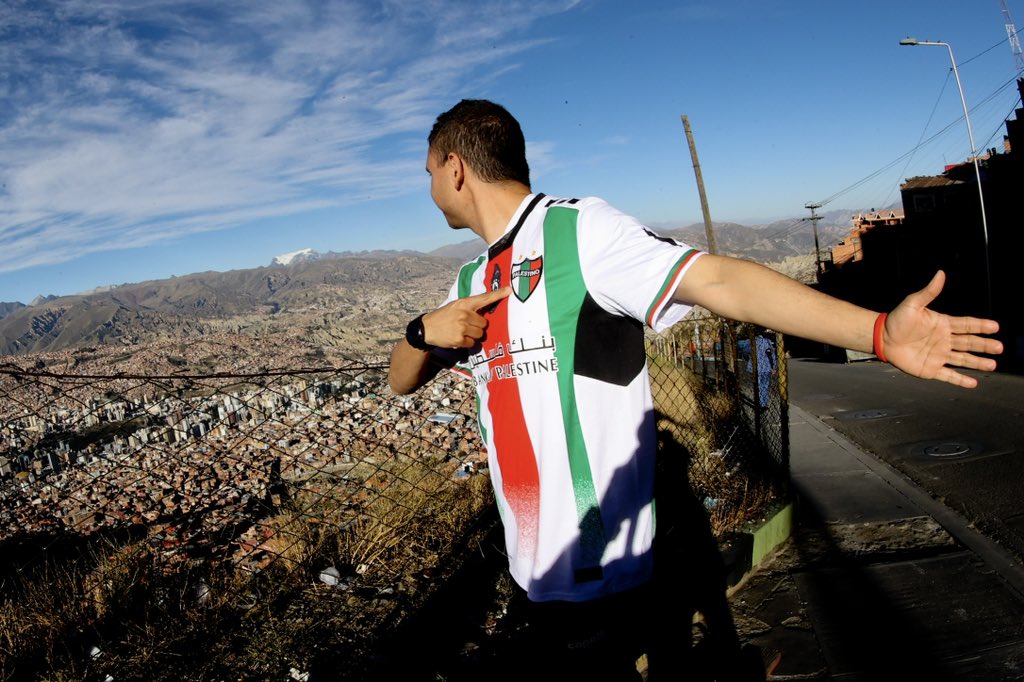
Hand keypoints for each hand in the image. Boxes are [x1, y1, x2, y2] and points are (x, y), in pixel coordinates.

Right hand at [422, 287, 510, 348]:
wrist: (426, 329)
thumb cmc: (443, 317)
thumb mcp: (455, 306)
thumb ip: (469, 308)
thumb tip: (485, 314)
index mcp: (464, 303)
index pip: (484, 298)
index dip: (497, 294)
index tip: (509, 290)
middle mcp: (464, 314)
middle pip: (484, 323)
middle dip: (477, 326)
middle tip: (466, 326)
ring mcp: (462, 327)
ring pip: (479, 334)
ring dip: (473, 336)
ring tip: (461, 332)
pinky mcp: (459, 339)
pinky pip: (472, 343)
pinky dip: (466, 343)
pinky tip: (457, 339)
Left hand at [883, 271, 1001, 387]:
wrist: (881, 338)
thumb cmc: (897, 320)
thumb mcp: (913, 304)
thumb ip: (928, 292)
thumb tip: (940, 273)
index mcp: (943, 325)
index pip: (966, 324)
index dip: (980, 325)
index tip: (994, 326)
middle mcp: (945, 341)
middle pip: (969, 343)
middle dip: (984, 345)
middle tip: (999, 347)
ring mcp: (939, 355)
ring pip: (963, 360)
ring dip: (977, 363)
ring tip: (992, 365)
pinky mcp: (930, 369)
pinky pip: (948, 375)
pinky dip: (960, 380)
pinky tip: (973, 383)